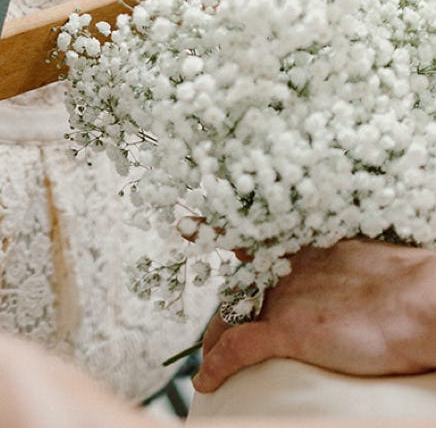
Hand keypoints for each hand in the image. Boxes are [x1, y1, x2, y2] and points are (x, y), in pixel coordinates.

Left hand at [195, 241, 435, 393]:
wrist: (417, 304)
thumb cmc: (402, 291)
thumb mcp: (360, 267)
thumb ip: (340, 273)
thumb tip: (352, 290)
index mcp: (303, 252)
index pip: (252, 245)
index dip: (220, 236)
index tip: (193, 225)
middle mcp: (284, 270)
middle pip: (237, 290)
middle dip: (221, 313)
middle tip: (209, 338)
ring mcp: (282, 299)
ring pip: (230, 319)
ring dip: (214, 343)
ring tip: (207, 363)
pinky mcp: (286, 330)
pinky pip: (238, 349)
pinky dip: (218, 366)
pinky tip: (206, 381)